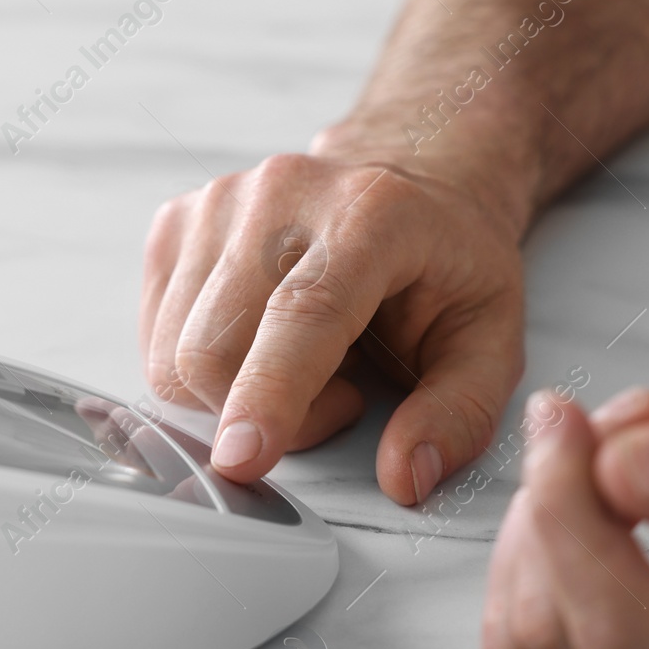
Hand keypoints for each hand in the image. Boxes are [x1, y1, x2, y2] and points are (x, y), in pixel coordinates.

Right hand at [138, 152, 524, 504]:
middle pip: (213, 350)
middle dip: (264, 415)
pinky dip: (202, 369)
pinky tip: (259, 341)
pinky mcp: (174, 225)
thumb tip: (404, 477)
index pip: (300, 314)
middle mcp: (279, 196)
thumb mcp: (492, 337)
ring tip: (304, 362)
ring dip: (233, 393)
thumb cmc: (444, 257)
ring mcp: (215, 205)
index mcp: (369, 215)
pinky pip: (157, 341)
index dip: (267, 393)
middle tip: (339, 396)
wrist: (407, 171)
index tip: (241, 459)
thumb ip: (458, 413)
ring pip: (173, 356)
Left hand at [482, 384, 648, 648]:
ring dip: (542, 524)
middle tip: (613, 419)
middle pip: (550, 638)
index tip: (567, 423)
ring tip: (618, 442)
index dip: (566, 518)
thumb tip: (624, 471)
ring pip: (527, 637)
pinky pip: (543, 622)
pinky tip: (611, 482)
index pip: (615, 630)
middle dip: (552, 510)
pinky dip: (549, 540)